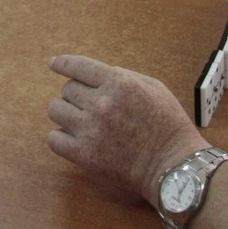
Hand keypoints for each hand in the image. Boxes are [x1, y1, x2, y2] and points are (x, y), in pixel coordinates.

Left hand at [46, 55, 207, 204]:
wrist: (173, 164)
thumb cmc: (167, 124)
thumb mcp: (153, 87)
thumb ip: (122, 76)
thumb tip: (95, 75)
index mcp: (119, 83)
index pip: (78, 66)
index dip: (62, 64)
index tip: (54, 64)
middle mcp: (102, 103)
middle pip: (67, 89)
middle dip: (76, 94)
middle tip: (89, 105)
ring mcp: (91, 130)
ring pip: (56, 110)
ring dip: (66, 113)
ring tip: (80, 120)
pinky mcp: (84, 155)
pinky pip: (54, 139)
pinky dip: (61, 137)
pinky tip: (73, 138)